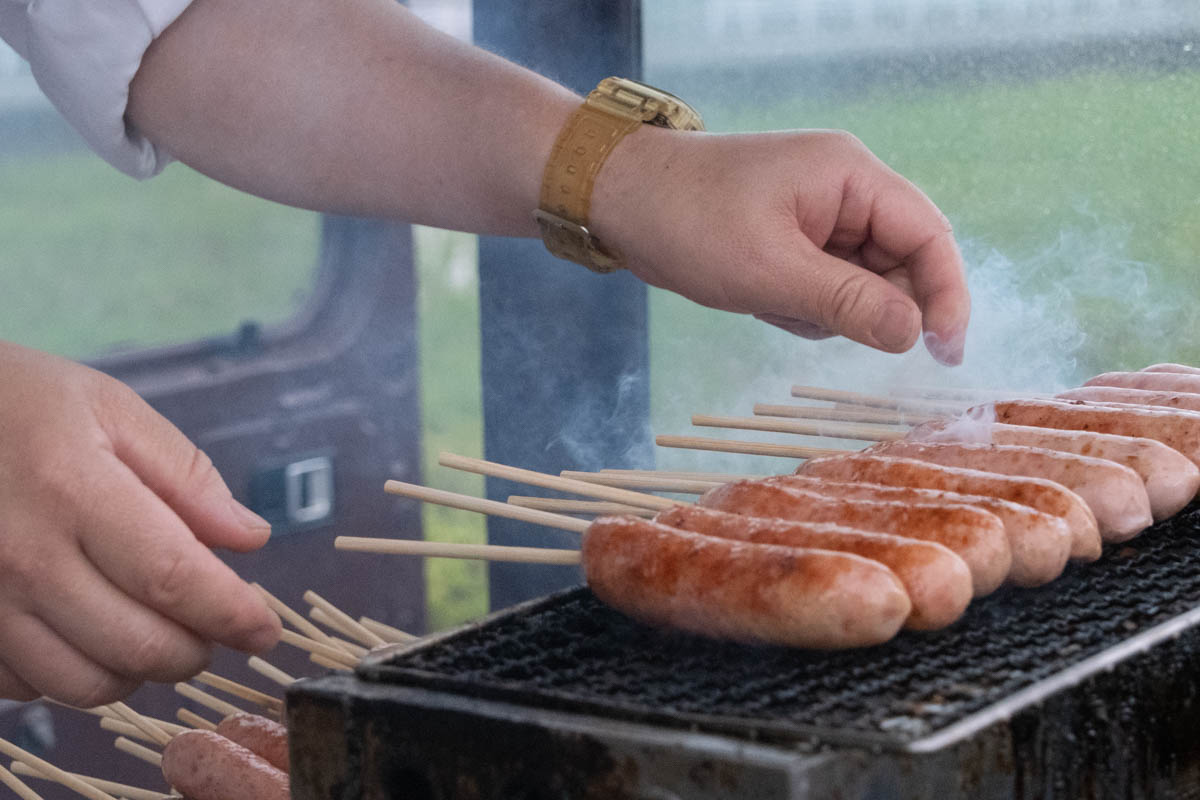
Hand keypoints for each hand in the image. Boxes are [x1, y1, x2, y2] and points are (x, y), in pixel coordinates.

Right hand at [0, 342, 279, 705]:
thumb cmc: (20, 404)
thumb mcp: (111, 409)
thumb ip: (187, 476)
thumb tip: (251, 538)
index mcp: (73, 491)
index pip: (174, 578)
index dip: (232, 614)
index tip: (265, 630)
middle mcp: (24, 556)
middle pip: (138, 644)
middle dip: (196, 651)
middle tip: (214, 630)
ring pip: (86, 684)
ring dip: (140, 670)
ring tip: (156, 630)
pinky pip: (31, 688)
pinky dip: (75, 673)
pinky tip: (89, 631)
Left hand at [592, 128, 968, 364]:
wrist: (619, 200)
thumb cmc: (690, 222)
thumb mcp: (771, 271)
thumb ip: (848, 302)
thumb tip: (916, 334)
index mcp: (851, 176)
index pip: (929, 235)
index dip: (947, 295)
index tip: (944, 353)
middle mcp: (845, 189)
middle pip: (900, 261)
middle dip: (866, 304)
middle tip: (809, 317)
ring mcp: (820, 213)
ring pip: (860, 282)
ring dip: (823, 309)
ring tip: (766, 297)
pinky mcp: (795, 238)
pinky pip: (824, 285)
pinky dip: (799, 305)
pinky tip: (757, 297)